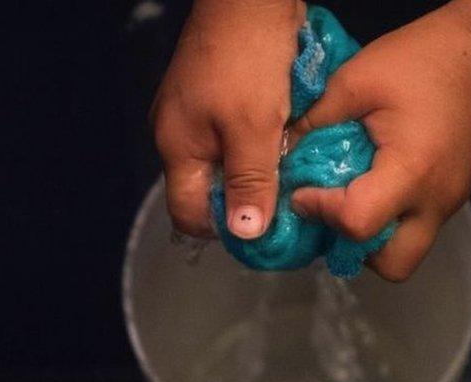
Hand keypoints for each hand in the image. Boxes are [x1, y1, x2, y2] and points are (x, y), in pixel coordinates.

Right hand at [152, 0, 304, 238]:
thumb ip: (250, 182)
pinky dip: (260, 146)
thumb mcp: (253, 127)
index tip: (265, 232)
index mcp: (177, 147)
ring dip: (258, 173)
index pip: (188, 214)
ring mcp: (198, 113)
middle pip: (210, 190)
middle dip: (247, 202)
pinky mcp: (218, 96)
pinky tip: (287, 146)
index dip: (224, 230)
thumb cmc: (247, 58)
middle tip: (287, 207)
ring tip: (293, 178)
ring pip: (227, 163)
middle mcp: (180, 134)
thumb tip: (244, 234)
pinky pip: (237, 137)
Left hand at [290, 4, 470, 280]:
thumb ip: (313, 122)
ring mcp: (448, 204)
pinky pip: (415, 229)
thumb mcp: (355, 81)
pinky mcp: (452, 198)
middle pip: (392, 266)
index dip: (321, 212)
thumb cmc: (419, 61)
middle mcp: (434, 201)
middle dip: (353, 248)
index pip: (357, 223)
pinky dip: (388, 222)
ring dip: (372, 240)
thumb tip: (280, 154)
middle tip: (332, 212)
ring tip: (349, 201)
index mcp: (410, 172)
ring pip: (406, 254)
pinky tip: (371, 186)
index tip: (304, 190)